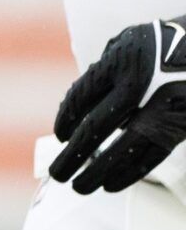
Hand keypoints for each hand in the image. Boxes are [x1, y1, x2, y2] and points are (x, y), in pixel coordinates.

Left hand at [50, 15, 185, 193]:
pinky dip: (129, 173)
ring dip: (99, 171)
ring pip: (124, 149)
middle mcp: (138, 88)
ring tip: (79, 187)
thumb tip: (78, 105)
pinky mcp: (178, 127)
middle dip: (74, 154)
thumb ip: (101, 70)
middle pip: (97, 128)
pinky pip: (151, 156)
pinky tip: (110, 185)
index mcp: (118, 64)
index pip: (82, 97)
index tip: (59, 136)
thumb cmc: (157, 44)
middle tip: (57, 174)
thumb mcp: (125, 43)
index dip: (67, 119)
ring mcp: (160, 110)